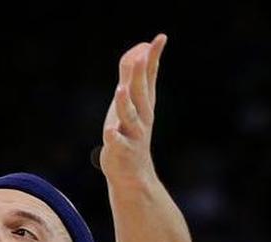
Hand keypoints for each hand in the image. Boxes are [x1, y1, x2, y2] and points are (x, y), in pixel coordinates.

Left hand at [99, 34, 166, 185]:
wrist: (134, 174)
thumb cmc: (130, 133)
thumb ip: (133, 76)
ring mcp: (132, 134)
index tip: (160, 37)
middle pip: (141, 93)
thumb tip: (139, 50)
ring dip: (125, 103)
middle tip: (142, 56)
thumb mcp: (132, 103)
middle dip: (141, 75)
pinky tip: (109, 131)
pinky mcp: (120, 152)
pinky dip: (114, 137)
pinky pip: (117, 144)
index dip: (154, 57)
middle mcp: (142, 116)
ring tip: (120, 90)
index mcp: (144, 104)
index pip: (150, 77)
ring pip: (129, 117)